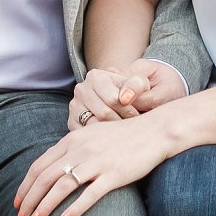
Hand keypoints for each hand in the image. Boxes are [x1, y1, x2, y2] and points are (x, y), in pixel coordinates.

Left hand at [14, 112, 177, 215]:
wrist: (153, 131)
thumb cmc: (122, 136)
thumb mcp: (90, 135)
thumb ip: (71, 148)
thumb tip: (53, 167)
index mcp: (71, 140)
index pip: (39, 165)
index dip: (25, 186)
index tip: (17, 203)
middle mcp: (80, 149)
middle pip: (45, 177)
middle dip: (29, 200)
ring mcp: (97, 162)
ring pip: (62, 186)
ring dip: (45, 206)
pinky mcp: (113, 174)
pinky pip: (90, 194)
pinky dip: (74, 208)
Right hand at [68, 60, 186, 129]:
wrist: (127, 96)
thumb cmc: (138, 90)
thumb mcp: (143, 83)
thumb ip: (137, 85)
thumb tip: (125, 97)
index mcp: (96, 76)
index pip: (114, 100)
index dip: (130, 111)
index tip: (139, 114)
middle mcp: (81, 89)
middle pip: (104, 115)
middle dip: (123, 122)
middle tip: (134, 125)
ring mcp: (74, 107)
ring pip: (95, 127)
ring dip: (113, 133)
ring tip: (126, 130)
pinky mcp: (72, 123)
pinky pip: (86, 137)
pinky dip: (101, 139)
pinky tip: (114, 137)